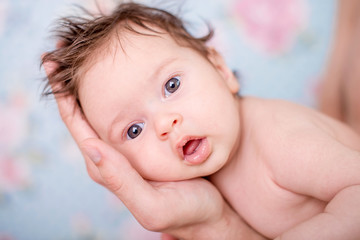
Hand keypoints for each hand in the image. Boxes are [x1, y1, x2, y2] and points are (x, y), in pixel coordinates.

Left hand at [43, 59, 265, 239]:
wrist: (210, 214)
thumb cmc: (185, 211)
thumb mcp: (152, 204)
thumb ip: (120, 180)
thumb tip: (91, 145)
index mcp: (107, 167)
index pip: (77, 125)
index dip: (63, 94)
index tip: (52, 62)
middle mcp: (113, 156)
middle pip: (85, 114)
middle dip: (73, 84)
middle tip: (66, 49)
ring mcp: (130, 148)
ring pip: (105, 110)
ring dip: (94, 84)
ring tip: (88, 55)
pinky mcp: (147, 143)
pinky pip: (129, 112)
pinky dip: (122, 91)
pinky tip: (128, 75)